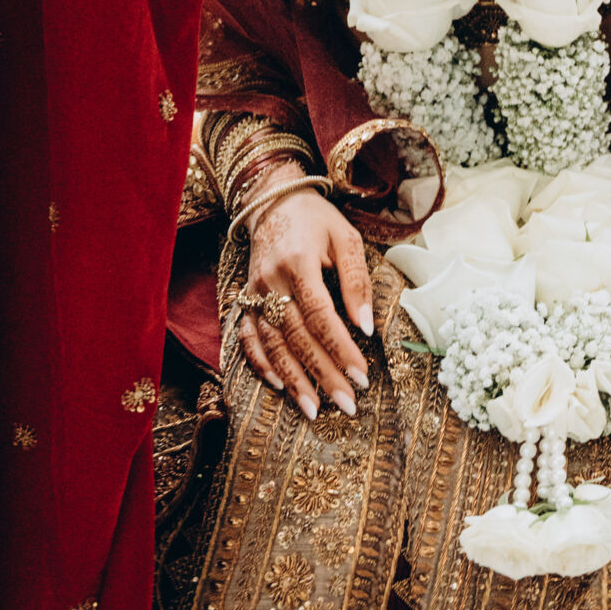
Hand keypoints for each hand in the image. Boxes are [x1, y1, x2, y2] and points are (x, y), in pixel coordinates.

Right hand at [236, 175, 372, 420]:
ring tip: (315, 410)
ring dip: (293, 380)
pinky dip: (260, 364)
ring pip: (272, 344)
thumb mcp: (345, 238)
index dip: (340, 349)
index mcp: (297, 263)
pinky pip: (247, 338)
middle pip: (297, 337)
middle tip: (347, 405)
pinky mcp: (244, 299)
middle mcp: (270, 281)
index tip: (362, 376)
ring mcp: (253, 292)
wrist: (272, 199)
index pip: (320, 316)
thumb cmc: (316, 219)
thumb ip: (356, 281)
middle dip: (323, 374)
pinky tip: (279, 385)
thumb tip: (366, 327)